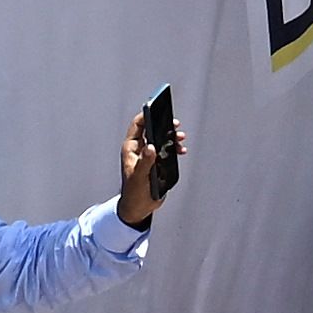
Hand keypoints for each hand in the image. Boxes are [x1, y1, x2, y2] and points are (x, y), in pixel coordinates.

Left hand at [118, 97, 183, 221]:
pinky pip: (167, 150)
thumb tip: (151, 147)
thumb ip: (145, 161)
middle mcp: (139, 149)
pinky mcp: (157, 162)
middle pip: (152, 130)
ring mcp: (148, 155)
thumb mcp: (139, 176)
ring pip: (161, 139)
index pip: (137, 126)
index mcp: (131, 149)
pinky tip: (181, 150)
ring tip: (180, 138)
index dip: (146, 115)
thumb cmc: (134, 192)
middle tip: (174, 123)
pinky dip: (175, 148)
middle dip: (163, 125)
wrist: (139, 206)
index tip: (155, 107)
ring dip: (172, 137)